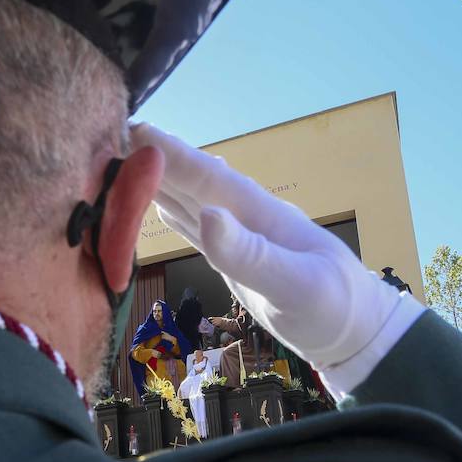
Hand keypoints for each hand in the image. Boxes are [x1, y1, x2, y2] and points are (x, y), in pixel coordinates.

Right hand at [131, 123, 418, 391]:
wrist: (356, 333)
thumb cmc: (332, 309)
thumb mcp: (295, 286)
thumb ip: (250, 254)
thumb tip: (207, 216)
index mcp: (259, 214)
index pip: (205, 177)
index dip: (168, 154)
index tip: (131, 129)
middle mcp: (245, 216)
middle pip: (191, 179)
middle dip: (152, 157)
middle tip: (106, 132)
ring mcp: (240, 235)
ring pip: (190, 198)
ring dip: (155, 178)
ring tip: (117, 157)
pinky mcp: (236, 258)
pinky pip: (195, 225)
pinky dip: (171, 210)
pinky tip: (154, 201)